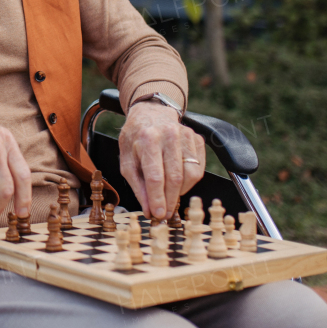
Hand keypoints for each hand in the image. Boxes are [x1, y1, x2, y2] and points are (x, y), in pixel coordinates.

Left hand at [118, 100, 204, 219]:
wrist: (150, 113)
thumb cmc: (136, 139)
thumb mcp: (127, 161)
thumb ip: (138, 186)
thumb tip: (149, 210)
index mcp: (147, 138)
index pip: (155, 176)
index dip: (157, 198)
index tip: (158, 214)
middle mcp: (168, 135)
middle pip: (174, 177)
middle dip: (170, 200)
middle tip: (165, 214)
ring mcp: (186, 135)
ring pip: (190, 175)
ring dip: (180, 192)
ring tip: (169, 196)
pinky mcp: (197, 139)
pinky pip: (199, 169)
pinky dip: (189, 182)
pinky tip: (177, 182)